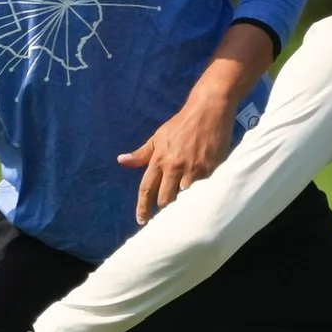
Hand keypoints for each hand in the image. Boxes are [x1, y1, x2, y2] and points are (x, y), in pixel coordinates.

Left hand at [119, 94, 236, 223]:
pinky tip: (201, 199)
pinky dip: (199, 195)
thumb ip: (141, 154)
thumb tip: (122, 161)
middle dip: (164, 209)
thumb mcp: (158, 137)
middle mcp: (173, 166)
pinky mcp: (209, 169)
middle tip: (166, 214)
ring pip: (183, 198)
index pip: (146, 189)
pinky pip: (202, 190)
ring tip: (184, 209)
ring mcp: (192, 169)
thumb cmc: (181, 124)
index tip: (141, 221)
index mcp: (159, 159)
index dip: (142, 207)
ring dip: (183, 205)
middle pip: (164, 199)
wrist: (207, 111)